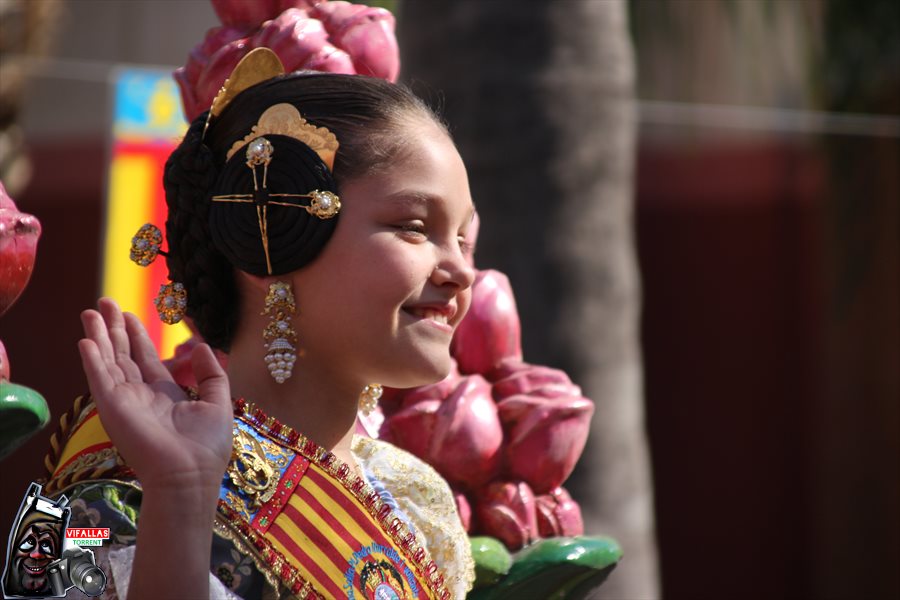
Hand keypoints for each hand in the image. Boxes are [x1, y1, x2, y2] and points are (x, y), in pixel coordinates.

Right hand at [78, 298, 232, 493]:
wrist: (190, 475)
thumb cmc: (206, 446)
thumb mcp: (218, 402)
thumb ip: (211, 373)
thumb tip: (201, 346)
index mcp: (164, 394)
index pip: (145, 359)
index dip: (136, 336)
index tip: (129, 315)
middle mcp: (140, 395)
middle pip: (122, 355)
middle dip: (114, 329)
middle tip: (105, 303)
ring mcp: (124, 401)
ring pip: (108, 361)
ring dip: (99, 336)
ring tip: (91, 312)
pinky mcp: (112, 408)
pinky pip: (99, 378)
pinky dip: (93, 359)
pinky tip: (86, 340)